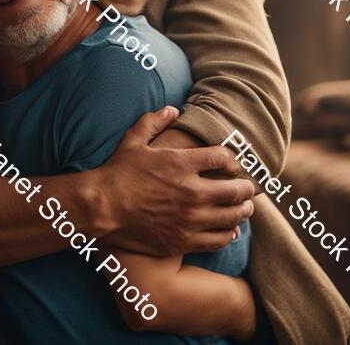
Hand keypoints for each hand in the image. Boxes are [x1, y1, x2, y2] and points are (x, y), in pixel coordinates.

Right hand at [97, 107, 253, 256]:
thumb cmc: (117, 172)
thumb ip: (154, 121)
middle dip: (246, 188)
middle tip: (248, 188)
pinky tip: (229, 228)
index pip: (224, 158)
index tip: (233, 164)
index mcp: (182, 164)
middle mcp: (191, 192)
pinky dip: (229, 233)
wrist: (102, 208)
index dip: (234, 160)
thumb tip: (173, 109)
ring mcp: (189, 219)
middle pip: (237, 191)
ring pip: (233, 217)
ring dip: (242, 211)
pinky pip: (219, 239)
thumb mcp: (134, 140)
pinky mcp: (184, 240)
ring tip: (243, 208)